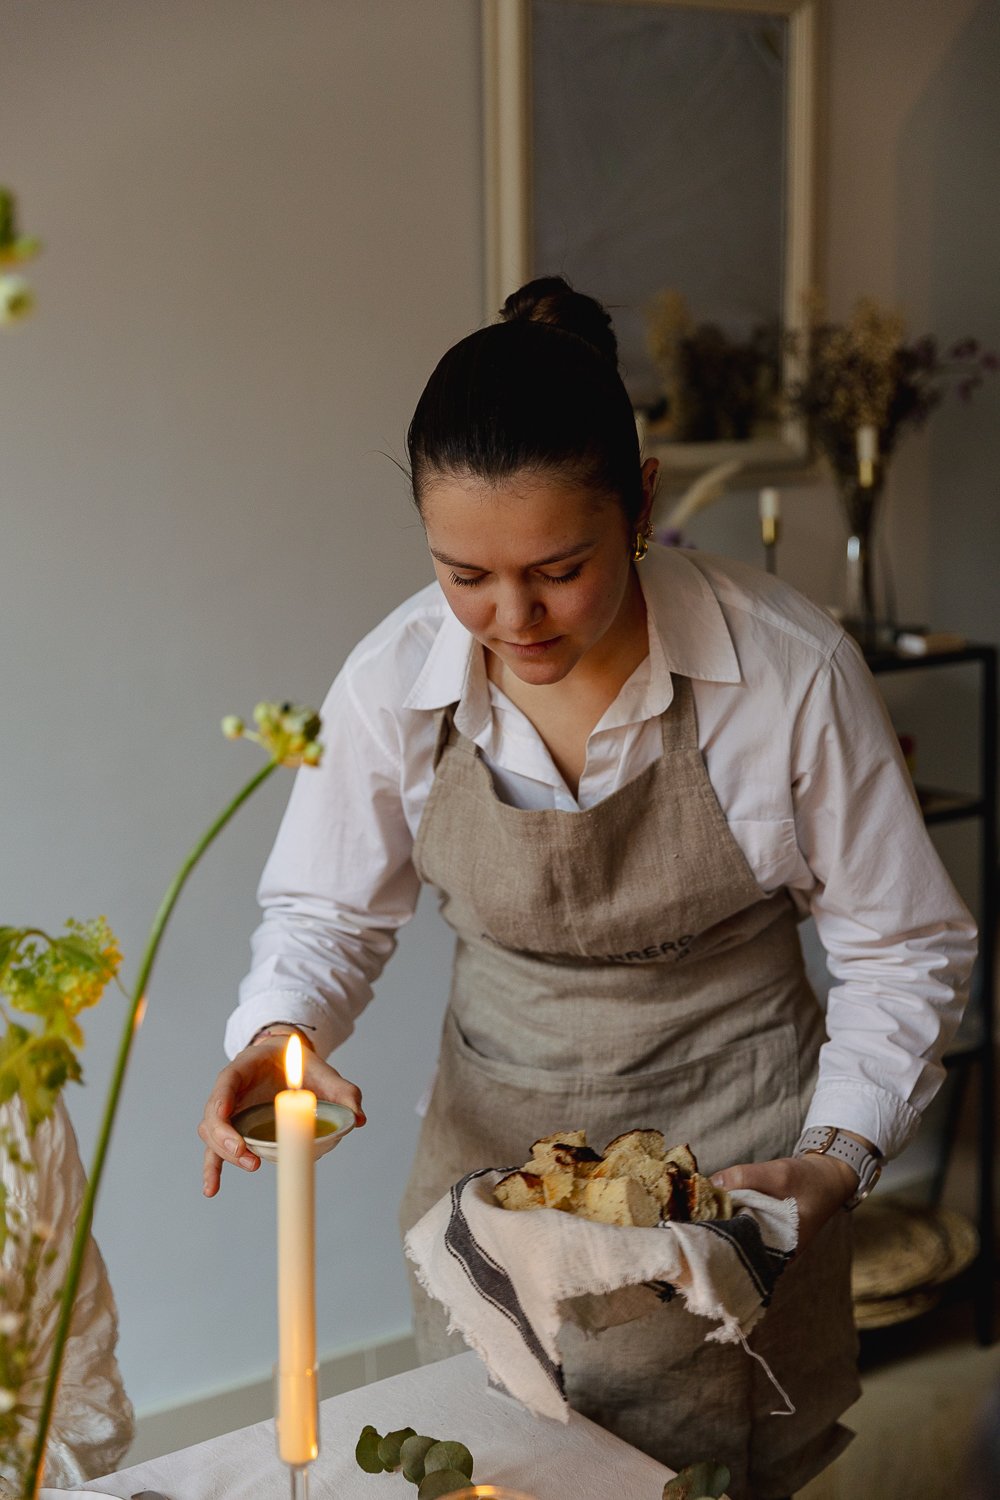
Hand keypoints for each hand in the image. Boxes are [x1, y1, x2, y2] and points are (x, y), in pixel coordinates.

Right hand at [198, 1035, 364, 1197]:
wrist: (290, 1062)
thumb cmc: (300, 1065)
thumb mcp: (323, 1072)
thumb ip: (342, 1090)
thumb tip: (359, 1119)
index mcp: (244, 1068)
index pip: (226, 1082)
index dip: (222, 1100)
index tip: (226, 1114)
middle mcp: (230, 1092)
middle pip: (214, 1116)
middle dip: (226, 1138)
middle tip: (248, 1155)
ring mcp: (229, 1113)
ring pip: (212, 1136)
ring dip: (225, 1154)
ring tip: (251, 1165)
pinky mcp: (233, 1132)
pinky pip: (216, 1152)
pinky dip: (213, 1170)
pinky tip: (212, 1190)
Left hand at [711, 1150, 857, 1252]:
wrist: (829, 1177)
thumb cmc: (809, 1180)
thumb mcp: (779, 1173)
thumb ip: (745, 1177)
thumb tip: (711, 1182)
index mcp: (783, 1251)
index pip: (741, 1252)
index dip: (718, 1239)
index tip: (697, 1224)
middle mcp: (775, 1255)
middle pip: (736, 1247)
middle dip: (716, 1231)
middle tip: (693, 1215)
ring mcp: (770, 1244)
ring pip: (738, 1236)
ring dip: (721, 1222)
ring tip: (699, 1212)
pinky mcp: (765, 1231)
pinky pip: (743, 1227)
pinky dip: (731, 1217)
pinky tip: (716, 1207)